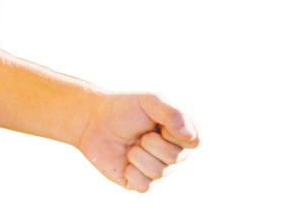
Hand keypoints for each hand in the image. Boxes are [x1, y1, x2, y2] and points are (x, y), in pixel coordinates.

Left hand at [76, 91, 198, 192]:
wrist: (94, 121)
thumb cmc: (124, 108)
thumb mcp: (150, 102)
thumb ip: (173, 114)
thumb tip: (192, 137)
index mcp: (179, 132)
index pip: (195, 140)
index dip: (177, 133)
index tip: (160, 123)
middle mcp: (172, 153)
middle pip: (176, 157)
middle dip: (152, 142)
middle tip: (140, 133)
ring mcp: (157, 169)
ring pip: (160, 172)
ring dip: (139, 155)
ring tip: (130, 146)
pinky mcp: (141, 183)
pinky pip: (146, 186)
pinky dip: (132, 172)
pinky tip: (125, 162)